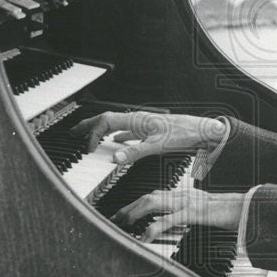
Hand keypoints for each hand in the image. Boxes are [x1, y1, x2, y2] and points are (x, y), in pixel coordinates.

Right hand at [71, 111, 225, 161]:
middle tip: (73, 133)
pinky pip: (127, 131)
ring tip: (90, 136)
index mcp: (136, 120)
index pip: (105, 122)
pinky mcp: (151, 131)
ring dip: (101, 131)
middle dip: (89, 126)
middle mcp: (138, 120)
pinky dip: (117, 136)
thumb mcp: (158, 145)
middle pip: (106, 120)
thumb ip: (135, 152)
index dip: (92, 133)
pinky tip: (117, 141)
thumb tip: (114, 157)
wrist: (203, 130)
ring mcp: (144, 125)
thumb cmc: (184, 134)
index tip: (87, 148)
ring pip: (116, 125)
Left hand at [112, 188, 244, 241]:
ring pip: (154, 202)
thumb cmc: (228, 213)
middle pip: (149, 195)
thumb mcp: (203, 213)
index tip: (123, 214)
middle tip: (115, 220)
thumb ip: (187, 215)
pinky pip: (169, 219)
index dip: (136, 204)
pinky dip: (153, 228)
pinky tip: (144, 237)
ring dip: (135, 213)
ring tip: (122, 225)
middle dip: (129, 207)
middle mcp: (183, 195)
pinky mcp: (194, 212)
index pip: (155, 195)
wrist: (248, 208)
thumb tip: (173, 225)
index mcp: (184, 195)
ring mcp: (188, 202)